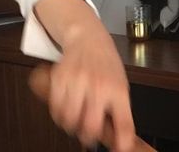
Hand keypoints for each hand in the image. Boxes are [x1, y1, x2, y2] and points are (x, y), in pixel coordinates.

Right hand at [29, 65, 155, 151]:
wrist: (88, 38)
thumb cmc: (106, 64)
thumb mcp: (120, 85)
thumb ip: (119, 111)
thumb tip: (119, 140)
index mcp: (118, 90)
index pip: (123, 123)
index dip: (122, 142)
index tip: (120, 150)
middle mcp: (99, 86)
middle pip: (90, 127)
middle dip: (88, 136)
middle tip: (87, 134)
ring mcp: (78, 82)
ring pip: (70, 120)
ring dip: (71, 126)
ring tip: (75, 119)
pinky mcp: (60, 78)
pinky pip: (55, 108)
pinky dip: (58, 114)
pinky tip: (65, 109)